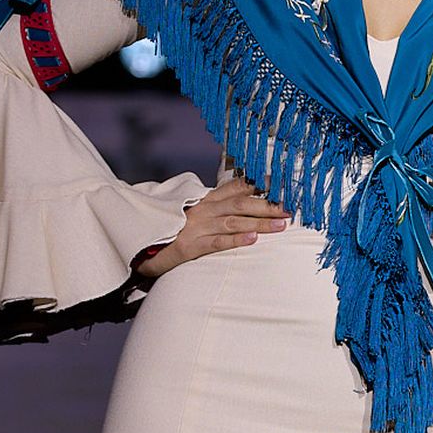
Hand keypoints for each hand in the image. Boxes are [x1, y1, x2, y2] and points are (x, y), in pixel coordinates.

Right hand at [137, 176, 287, 275]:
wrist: (140, 248)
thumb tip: (244, 206)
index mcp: (205, 201)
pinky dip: (235, 240)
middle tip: (291, 209)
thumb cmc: (172, 233)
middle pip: (241, 204)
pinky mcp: (188, 247)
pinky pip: (216, 242)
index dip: (260, 185)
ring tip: (281, 226)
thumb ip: (217, 208)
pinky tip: (252, 240)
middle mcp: (203, 210)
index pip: (237, 187)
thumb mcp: (195, 215)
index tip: (283, 184)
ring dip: (260, 223)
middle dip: (268, 206)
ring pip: (234, 222)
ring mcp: (196, 228)